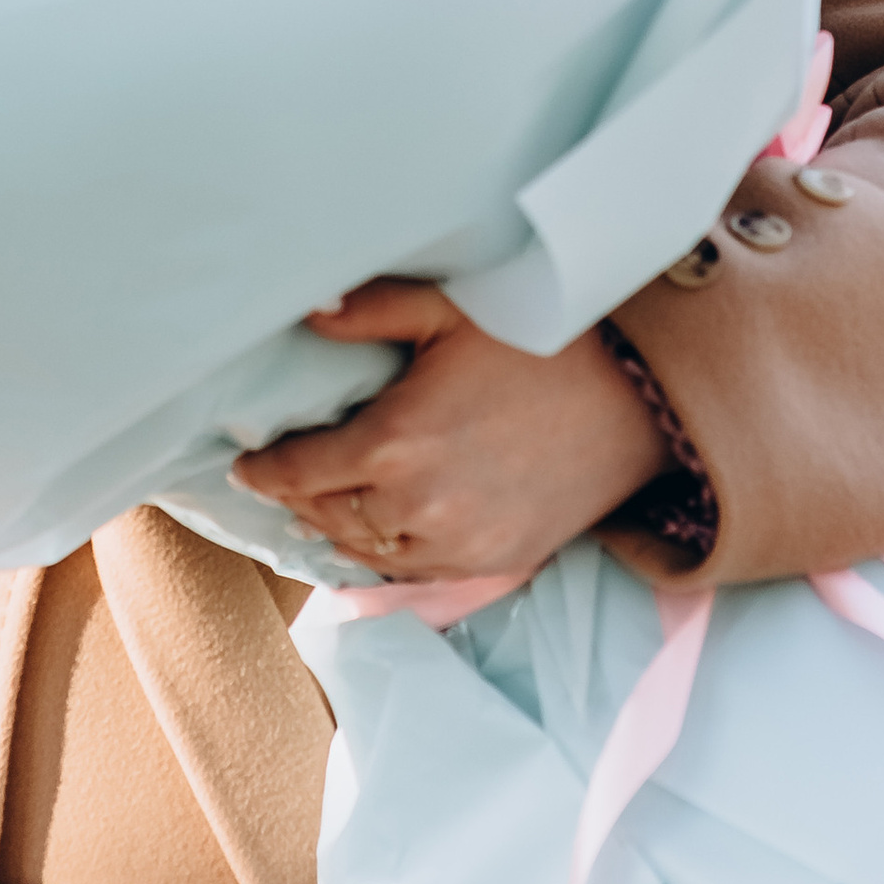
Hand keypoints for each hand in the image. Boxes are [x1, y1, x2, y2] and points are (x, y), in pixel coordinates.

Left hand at [232, 281, 667, 581]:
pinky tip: (373, 536)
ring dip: (335, 530)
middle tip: (280, 480)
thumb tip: (309, 311)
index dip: (263, 471)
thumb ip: (373, 310)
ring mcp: (457, 544)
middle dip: (296, 498)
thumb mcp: (454, 311)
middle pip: (326, 515)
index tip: (244, 466)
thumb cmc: (547, 345)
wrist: (640, 404)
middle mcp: (417, 505)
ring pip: (365, 551)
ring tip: (318, 509)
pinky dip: (382, 557)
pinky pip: (414, 573)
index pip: (298, 472)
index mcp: (396, 442)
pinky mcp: (493, 563)